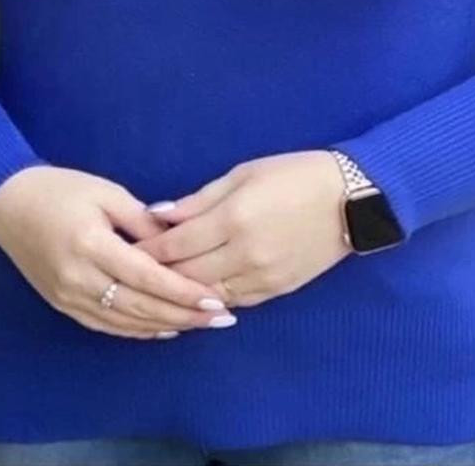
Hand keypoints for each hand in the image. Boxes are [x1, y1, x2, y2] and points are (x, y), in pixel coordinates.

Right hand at [0, 165, 234, 338]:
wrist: (8, 203)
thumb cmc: (61, 189)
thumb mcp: (106, 193)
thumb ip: (143, 221)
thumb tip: (178, 241)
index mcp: (91, 246)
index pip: (146, 277)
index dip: (182, 292)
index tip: (214, 299)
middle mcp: (79, 279)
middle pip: (140, 306)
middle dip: (184, 315)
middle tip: (220, 318)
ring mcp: (69, 297)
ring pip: (126, 322)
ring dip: (166, 326)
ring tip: (201, 325)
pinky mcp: (63, 305)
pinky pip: (107, 326)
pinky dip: (138, 330)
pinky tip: (164, 329)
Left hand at [135, 150, 351, 307]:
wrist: (352, 198)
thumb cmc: (294, 173)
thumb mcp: (244, 174)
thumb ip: (199, 199)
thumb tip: (158, 215)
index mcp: (233, 218)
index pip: (175, 245)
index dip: (145, 249)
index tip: (123, 249)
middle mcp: (244, 253)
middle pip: (185, 276)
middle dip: (154, 275)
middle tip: (129, 272)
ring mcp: (262, 277)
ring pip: (206, 296)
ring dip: (179, 293)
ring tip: (155, 286)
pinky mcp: (277, 290)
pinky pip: (233, 302)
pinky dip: (209, 299)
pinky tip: (194, 295)